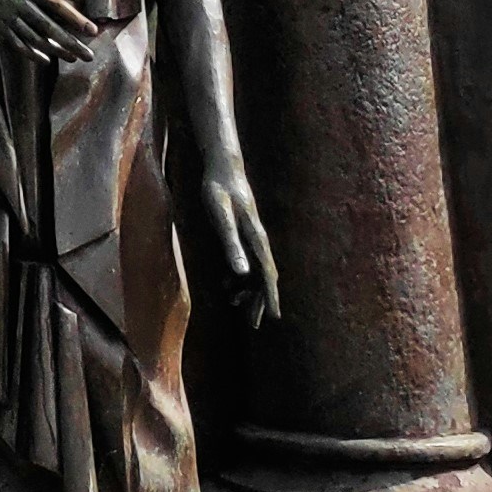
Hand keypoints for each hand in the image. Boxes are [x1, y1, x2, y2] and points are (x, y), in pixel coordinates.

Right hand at [0, 0, 99, 68]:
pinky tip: (46, 60)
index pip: (59, 6)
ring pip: (35, 37)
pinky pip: (17, 42)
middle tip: (88, 56)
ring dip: (55, 50)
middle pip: (50, 27)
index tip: (93, 31)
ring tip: (72, 58)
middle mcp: (22, 3)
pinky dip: (31, 52)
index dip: (76, 19)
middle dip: (71, 42)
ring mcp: (9, 16)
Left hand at [202, 163, 281, 327]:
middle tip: (254, 324)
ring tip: (237, 306)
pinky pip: (247, 260)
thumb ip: (231, 244)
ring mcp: (252, 236)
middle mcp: (258, 239)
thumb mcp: (220, 217)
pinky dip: (240, 276)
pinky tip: (230, 285)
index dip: (269, 296)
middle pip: (264, 276)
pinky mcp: (243, 232)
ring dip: (249, 290)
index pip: (267, 274)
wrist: (223, 167)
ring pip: (256, 270)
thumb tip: (241, 274)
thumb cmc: (219, 189)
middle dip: (260, 300)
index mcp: (255, 238)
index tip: (273, 317)